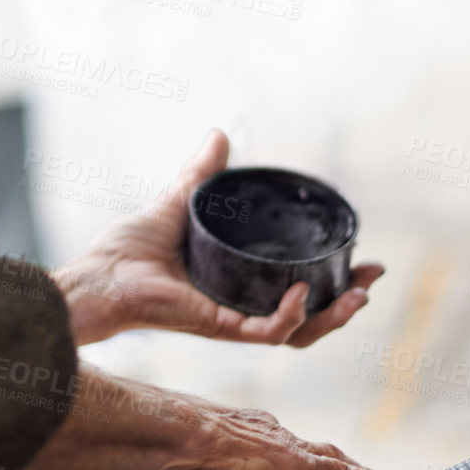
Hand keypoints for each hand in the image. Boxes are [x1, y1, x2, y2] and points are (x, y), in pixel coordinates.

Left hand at [52, 128, 383, 345]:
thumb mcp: (178, 203)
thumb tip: (221, 134)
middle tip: (370, 279)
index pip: (297, 293)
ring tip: (356, 295)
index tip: (362, 261)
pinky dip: (288, 317)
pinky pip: (265, 333)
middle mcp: (240, 308)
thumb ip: (201, 175)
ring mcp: (232, 322)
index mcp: (237, 286)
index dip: (332, 282)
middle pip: (308, 319)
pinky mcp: (218, 327)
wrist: (99, 274)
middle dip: (346, 302)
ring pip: (297, 334)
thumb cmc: (128, 250)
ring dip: (331, 318)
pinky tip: (300, 295)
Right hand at [125, 396, 389, 469]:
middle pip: (312, 446)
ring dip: (354, 469)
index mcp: (245, 427)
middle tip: (356, 468)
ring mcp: (286, 447)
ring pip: (331, 458)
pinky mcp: (298, 465)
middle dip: (334, 457)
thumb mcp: (170, 459)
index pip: (279, 439)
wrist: (182, 432)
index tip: (306, 456)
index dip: (296, 449)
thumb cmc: (170, 443)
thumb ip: (163, 469)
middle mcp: (271, 430)